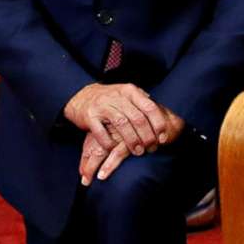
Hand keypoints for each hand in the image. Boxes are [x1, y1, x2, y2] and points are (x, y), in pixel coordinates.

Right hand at [64, 82, 181, 184]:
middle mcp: (117, 96)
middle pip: (137, 118)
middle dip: (147, 136)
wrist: (81, 97)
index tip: (162, 137)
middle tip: (151, 148)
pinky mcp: (89, 116)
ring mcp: (102, 106)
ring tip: (138, 151)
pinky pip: (102, 132)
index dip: (158, 124)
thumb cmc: (109, 99)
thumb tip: (162, 112)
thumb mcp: (127, 95)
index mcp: (130, 91)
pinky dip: (109, 143)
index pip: (149, 107)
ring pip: (122, 125)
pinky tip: (114, 150)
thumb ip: (142, 101)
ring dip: (132, 141)